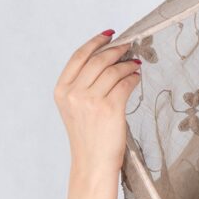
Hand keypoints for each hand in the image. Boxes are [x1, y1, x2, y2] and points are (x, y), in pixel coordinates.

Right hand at [54, 31, 141, 174]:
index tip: (109, 34)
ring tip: (135, 64)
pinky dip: (132, 78)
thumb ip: (84, 85)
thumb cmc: (89, 138)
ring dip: (127, 64)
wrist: (93, 164)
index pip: (79, 57)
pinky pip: (124, 84)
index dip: (95, 42)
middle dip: (115, 50)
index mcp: (62, 90)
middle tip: (128, 47)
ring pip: (113, 71)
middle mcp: (73, 93)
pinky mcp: (109, 108)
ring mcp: (90, 100)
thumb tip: (108, 61)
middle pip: (98, 60)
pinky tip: (136, 77)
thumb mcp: (76, 108)